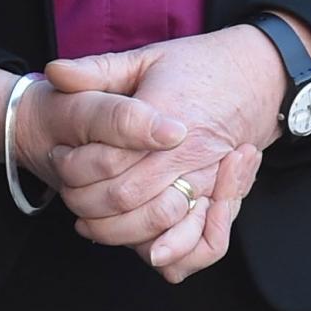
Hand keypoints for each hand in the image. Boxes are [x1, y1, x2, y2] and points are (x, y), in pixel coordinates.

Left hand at [41, 28, 286, 267]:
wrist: (256, 74)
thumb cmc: (196, 66)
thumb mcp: (146, 58)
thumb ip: (98, 69)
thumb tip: (53, 73)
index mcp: (164, 114)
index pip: (110, 156)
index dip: (76, 166)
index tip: (57, 159)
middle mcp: (188, 150)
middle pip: (128, 195)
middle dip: (90, 205)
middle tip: (67, 196)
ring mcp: (208, 175)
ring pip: (159, 220)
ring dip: (120, 232)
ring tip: (90, 226)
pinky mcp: (222, 193)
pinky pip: (203, 238)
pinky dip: (175, 251)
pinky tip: (146, 252)